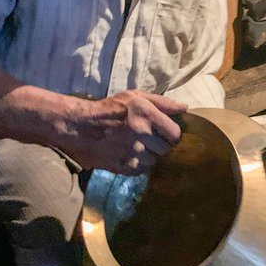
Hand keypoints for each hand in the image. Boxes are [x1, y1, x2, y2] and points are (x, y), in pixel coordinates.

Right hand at [64, 90, 186, 174]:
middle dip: (159, 144)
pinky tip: (127, 153)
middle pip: (166, 149)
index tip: (164, 133)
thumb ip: (162, 102)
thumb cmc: (110, 109)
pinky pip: (141, 169)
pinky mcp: (123, 166)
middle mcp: (140, 132)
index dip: (172, 135)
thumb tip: (184, 108)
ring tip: (135, 145)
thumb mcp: (135, 97)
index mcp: (146, 113)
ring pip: (154, 161)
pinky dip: (137, 163)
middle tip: (147, 138)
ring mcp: (132, 151)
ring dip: (148, 155)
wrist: (80, 126)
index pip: (175, 134)